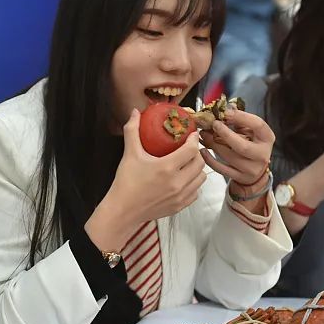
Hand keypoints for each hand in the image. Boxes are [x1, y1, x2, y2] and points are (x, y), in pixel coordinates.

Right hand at [86, 109, 205, 251]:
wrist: (122, 210)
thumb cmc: (126, 182)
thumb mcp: (129, 154)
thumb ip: (133, 131)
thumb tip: (135, 112)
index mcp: (167, 167)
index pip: (192, 149)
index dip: (194, 139)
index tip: (191, 135)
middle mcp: (177, 182)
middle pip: (200, 162)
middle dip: (196, 153)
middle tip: (189, 148)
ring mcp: (180, 196)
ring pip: (201, 178)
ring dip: (197, 169)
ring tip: (187, 164)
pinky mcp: (180, 206)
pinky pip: (196, 192)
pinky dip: (193, 184)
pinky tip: (183, 179)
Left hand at [198, 108, 274, 186]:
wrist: (255, 171)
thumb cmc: (251, 144)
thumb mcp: (250, 131)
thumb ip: (239, 120)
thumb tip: (222, 109)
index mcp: (267, 138)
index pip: (258, 125)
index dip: (241, 117)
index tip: (226, 112)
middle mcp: (261, 155)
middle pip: (241, 146)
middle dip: (224, 134)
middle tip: (212, 124)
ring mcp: (251, 169)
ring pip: (229, 156)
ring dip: (213, 144)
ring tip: (204, 134)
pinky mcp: (239, 177)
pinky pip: (221, 169)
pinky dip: (209, 159)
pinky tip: (202, 150)